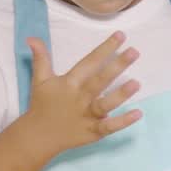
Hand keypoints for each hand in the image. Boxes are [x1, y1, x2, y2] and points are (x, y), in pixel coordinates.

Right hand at [21, 32, 141, 154]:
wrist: (38, 135)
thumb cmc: (43, 104)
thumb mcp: (40, 79)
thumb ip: (41, 58)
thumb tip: (31, 38)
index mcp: (70, 83)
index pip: (90, 62)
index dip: (105, 49)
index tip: (122, 35)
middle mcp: (80, 98)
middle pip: (100, 80)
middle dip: (117, 66)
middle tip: (135, 52)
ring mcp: (87, 116)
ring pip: (105, 104)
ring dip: (121, 94)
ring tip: (137, 83)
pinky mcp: (92, 131)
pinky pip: (108, 127)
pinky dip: (122, 122)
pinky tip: (138, 114)